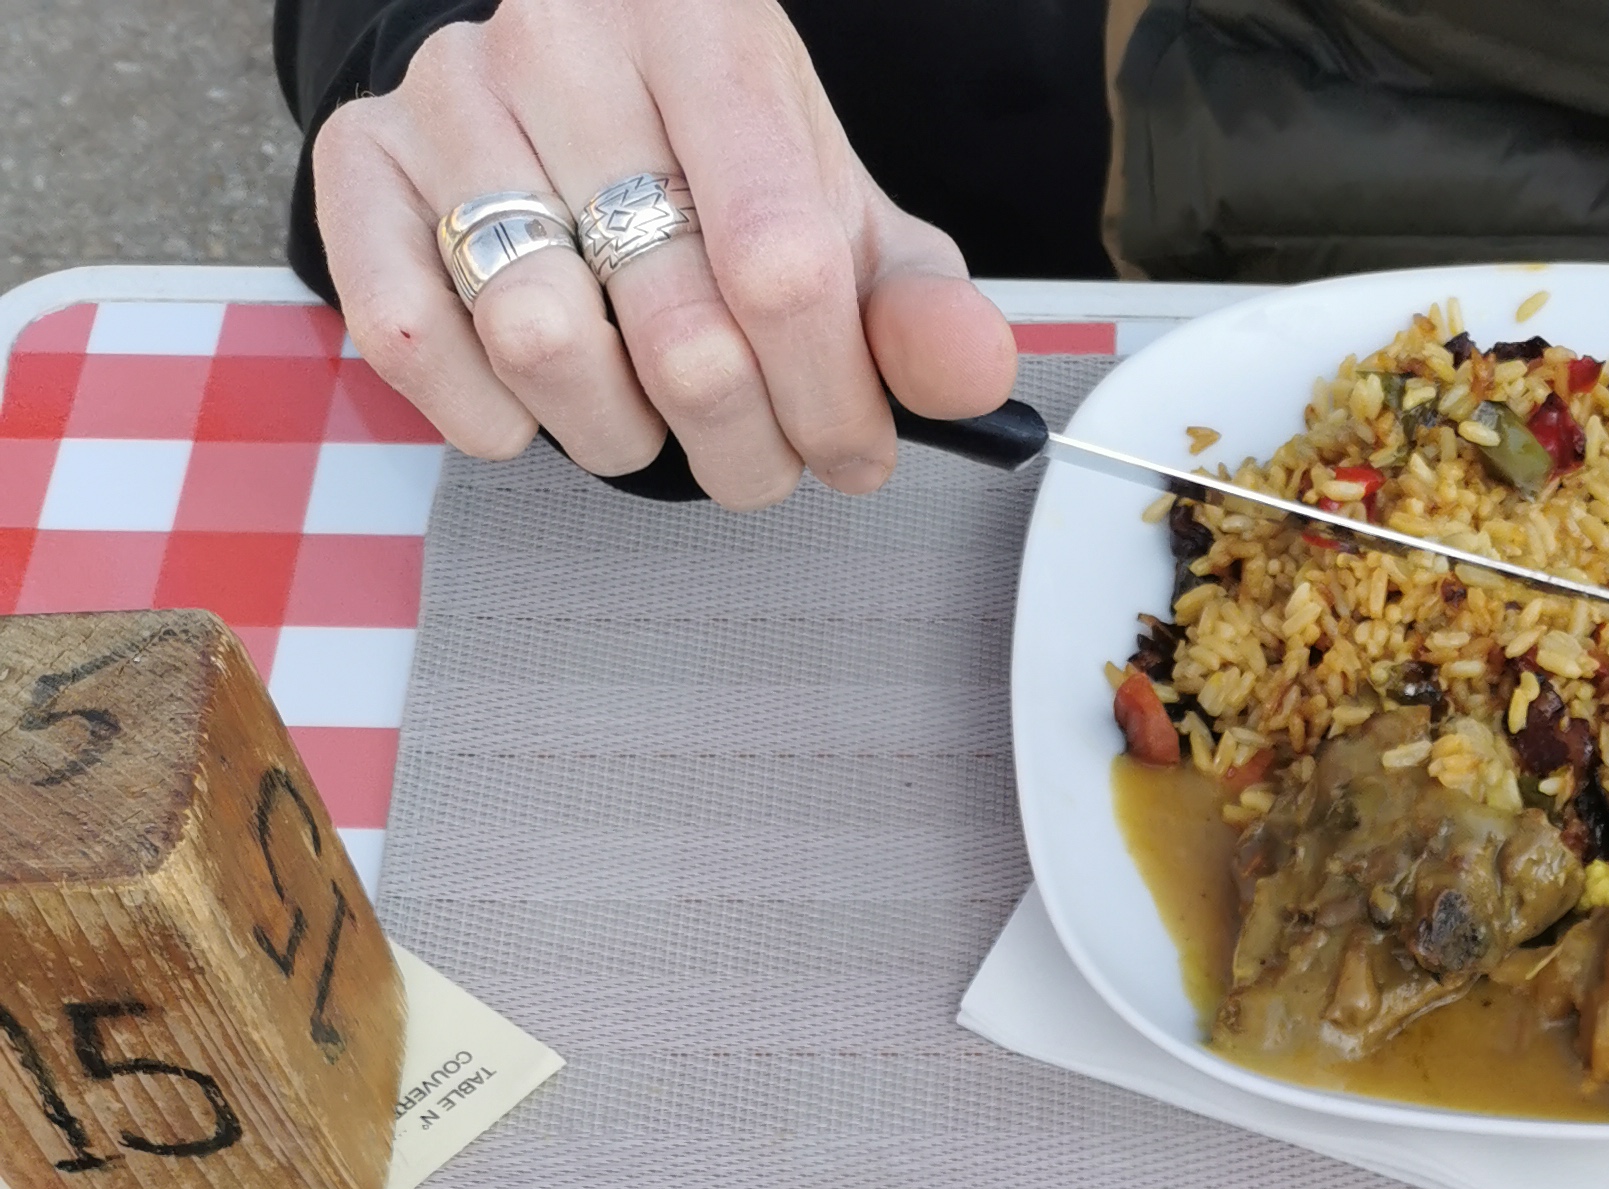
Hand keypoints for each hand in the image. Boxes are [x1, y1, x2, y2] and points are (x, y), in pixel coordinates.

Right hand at [315, 0, 1016, 509]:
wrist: (573, 97)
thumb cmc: (719, 174)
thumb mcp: (840, 225)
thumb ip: (916, 310)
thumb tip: (977, 379)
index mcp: (708, 28)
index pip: (784, 264)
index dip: (830, 401)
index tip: (849, 451)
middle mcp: (566, 38)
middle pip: (677, 326)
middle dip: (740, 444)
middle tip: (753, 455)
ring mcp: (450, 94)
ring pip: (545, 345)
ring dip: (616, 437)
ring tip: (645, 420)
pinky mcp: (360, 160)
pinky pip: (415, 342)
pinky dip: (488, 418)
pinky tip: (538, 399)